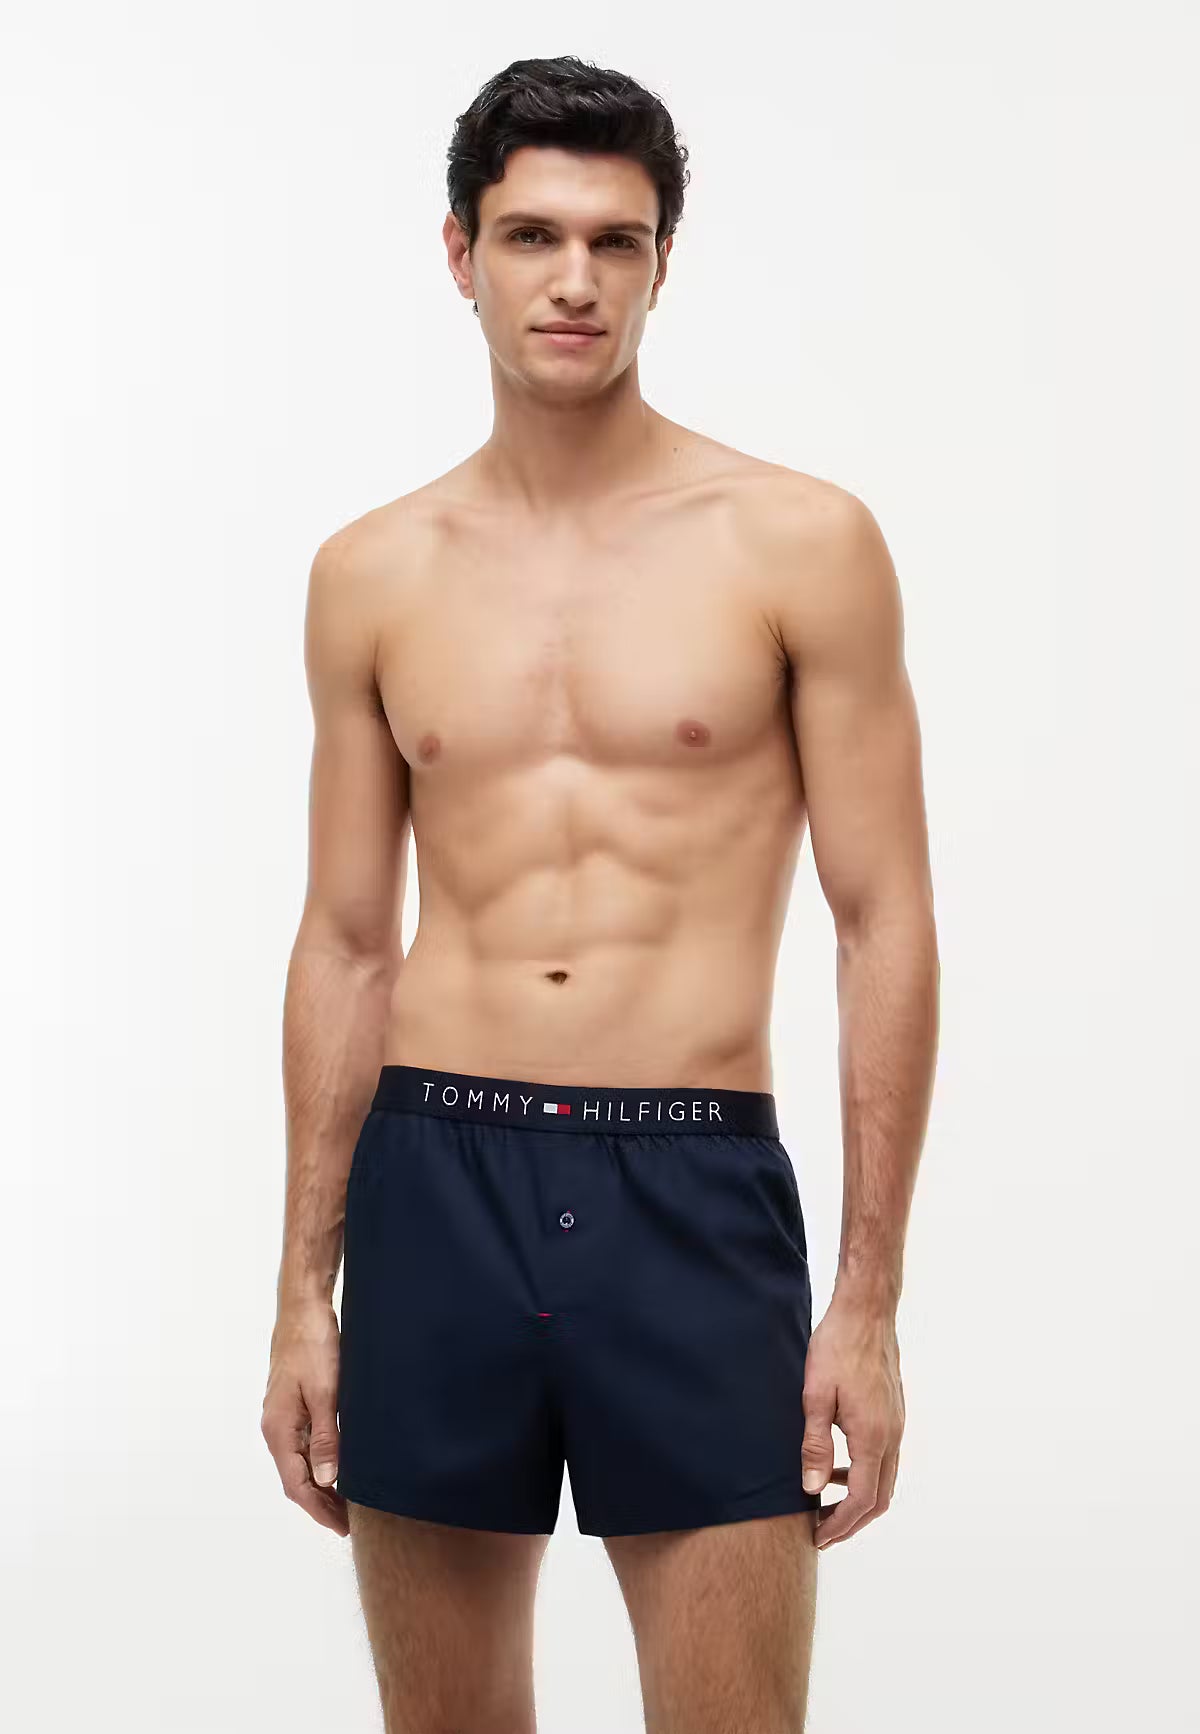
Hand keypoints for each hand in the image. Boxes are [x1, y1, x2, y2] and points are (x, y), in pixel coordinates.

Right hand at [261, 1299, 348, 1535]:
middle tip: (350, 1521)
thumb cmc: (313, 1345)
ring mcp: (283, 1416)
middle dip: (321, 1502)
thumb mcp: (326, 1393)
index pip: (296, 1484)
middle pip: (297, 1477)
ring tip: (349, 1500)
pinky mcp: (293, 1404)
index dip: (318, 1509)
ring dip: (322, 1483)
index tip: (341, 1527)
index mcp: (279, 1429)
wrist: (303, 1308)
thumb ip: (325, 1438)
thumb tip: (327, 1479)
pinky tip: (339, 1464)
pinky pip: (305, 1444)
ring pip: (301, 1462)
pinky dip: (321, 1461)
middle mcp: (276, 1427)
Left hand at [800, 1297, 904, 1549]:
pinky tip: (839, 1466)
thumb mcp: (815, 1396)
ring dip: (858, 1498)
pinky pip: (884, 1458)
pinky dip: (864, 1474)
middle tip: (822, 1532)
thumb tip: (813, 1488)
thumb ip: (815, 1445)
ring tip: (826, 1502)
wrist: (867, 1311)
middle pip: (879, 1498)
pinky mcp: (893, 1413)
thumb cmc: (838, 1347)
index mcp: (874, 1437)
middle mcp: (892, 1436)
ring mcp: (896, 1424)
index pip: (862, 1500)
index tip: (818, 1537)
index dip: (840, 1525)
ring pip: (884, 1479)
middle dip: (851, 1522)